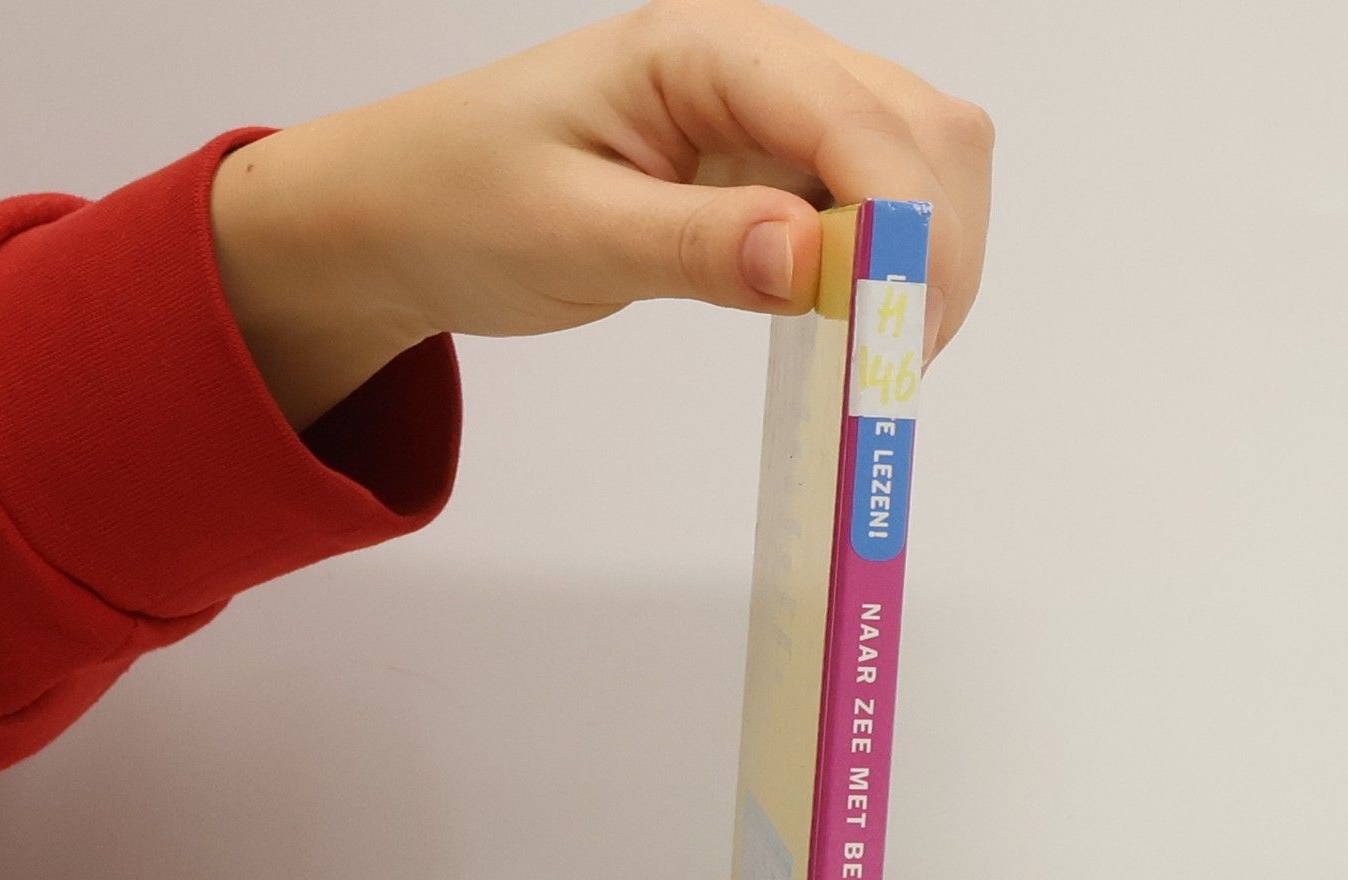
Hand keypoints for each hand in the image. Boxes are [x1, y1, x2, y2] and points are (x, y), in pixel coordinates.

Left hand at [210, 0, 993, 427]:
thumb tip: (806, 262)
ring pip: (922, 167)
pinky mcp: (776, 170)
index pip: (855, 116)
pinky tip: (857, 328)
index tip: (898, 332)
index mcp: (707, 48)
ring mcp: (778, 116)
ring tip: (879, 356)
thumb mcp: (568, 233)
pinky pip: (874, 209)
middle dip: (938, 247)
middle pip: (924, 131)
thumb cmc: (464, 201)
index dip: (901, 224)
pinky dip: (891, 272)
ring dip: (929, 261)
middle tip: (897, 364)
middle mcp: (762, 65)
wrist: (409, 213)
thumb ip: (691, 246)